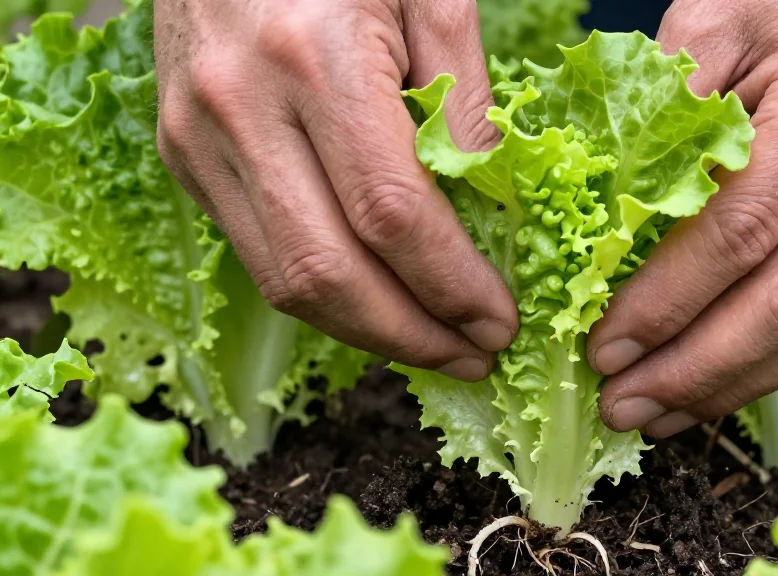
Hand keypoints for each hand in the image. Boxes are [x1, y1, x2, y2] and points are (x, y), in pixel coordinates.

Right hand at [153, 0, 518, 380]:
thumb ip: (465, 100)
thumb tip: (493, 210)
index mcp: (314, 57)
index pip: (392, 214)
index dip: (451, 284)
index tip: (499, 319)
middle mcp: (241, 109)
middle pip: (329, 272)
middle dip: (410, 335)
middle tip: (473, 356)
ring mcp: (197, 140)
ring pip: (284, 282)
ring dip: (366, 332)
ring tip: (433, 346)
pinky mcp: (183, 159)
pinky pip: (258, 255)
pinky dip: (324, 296)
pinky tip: (377, 303)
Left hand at [590, 0, 777, 435]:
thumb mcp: (714, 22)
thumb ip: (659, 113)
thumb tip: (599, 223)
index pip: (738, 234)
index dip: (666, 304)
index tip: (605, 347)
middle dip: (695, 369)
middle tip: (623, 405)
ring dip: (734, 385)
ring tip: (661, 414)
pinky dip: (775, 364)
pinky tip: (719, 383)